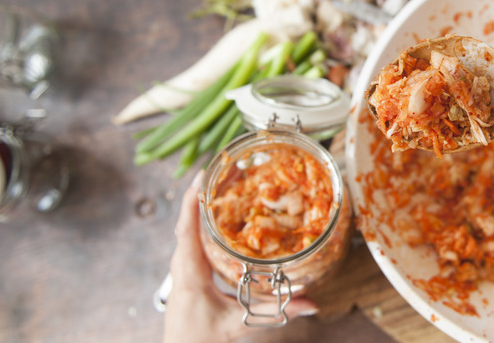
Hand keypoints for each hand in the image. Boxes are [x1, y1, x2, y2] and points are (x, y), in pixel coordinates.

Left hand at [163, 171, 318, 342]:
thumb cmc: (198, 339)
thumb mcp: (237, 324)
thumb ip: (274, 312)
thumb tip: (310, 305)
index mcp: (188, 270)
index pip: (186, 227)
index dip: (192, 199)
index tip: (203, 175)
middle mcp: (182, 262)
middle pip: (190, 217)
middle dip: (209, 190)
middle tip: (230, 168)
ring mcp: (184, 264)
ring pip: (191, 224)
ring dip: (209, 201)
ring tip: (230, 180)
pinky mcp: (190, 268)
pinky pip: (195, 235)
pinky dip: (208, 217)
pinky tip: (226, 209)